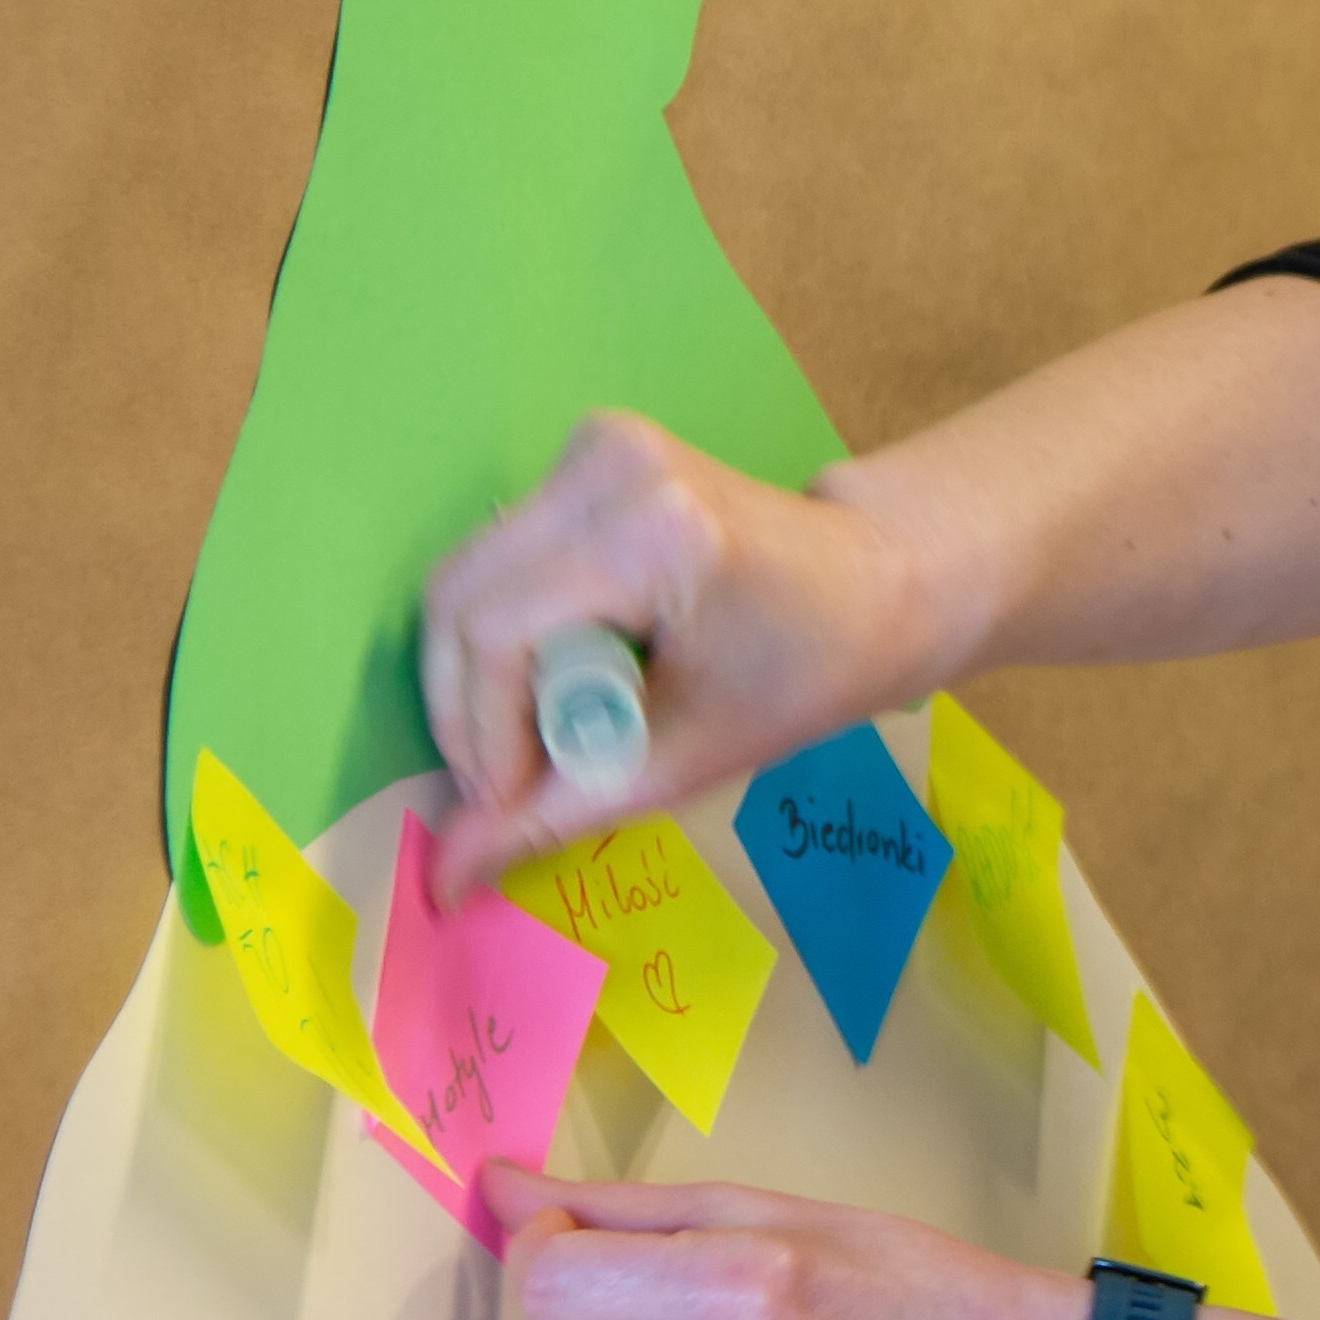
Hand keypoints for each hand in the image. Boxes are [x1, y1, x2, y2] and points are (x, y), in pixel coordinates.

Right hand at [418, 413, 955, 889]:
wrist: (875, 581)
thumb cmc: (803, 674)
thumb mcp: (683, 758)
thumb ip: (556, 814)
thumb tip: (444, 875)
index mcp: (654, 532)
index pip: (497, 632)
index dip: (481, 733)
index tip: (505, 805)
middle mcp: (609, 465)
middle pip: (459, 593)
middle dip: (464, 707)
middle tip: (503, 784)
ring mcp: (595, 444)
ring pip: (467, 573)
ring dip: (479, 673)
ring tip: (534, 740)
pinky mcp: (589, 448)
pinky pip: (500, 554)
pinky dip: (507, 630)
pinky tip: (558, 678)